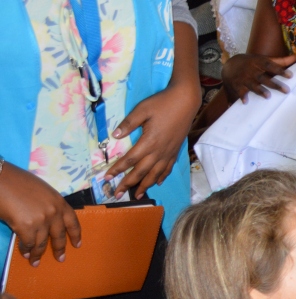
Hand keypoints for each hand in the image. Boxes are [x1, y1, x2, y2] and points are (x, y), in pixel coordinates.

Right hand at [0, 162, 80, 265]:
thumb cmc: (16, 181)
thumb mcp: (41, 190)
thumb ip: (48, 205)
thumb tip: (46, 219)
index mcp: (59, 202)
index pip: (73, 222)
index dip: (76, 235)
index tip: (78, 245)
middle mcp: (54, 212)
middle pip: (59, 236)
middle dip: (59, 249)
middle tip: (61, 259)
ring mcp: (41, 220)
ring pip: (42, 243)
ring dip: (38, 254)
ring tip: (35, 261)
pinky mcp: (27, 226)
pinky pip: (28, 243)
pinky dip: (26, 250)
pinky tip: (25, 253)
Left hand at [106, 80, 201, 198]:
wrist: (185, 102)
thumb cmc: (162, 103)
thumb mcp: (142, 109)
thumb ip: (128, 123)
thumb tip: (115, 136)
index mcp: (148, 142)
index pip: (130, 160)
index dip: (117, 169)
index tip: (107, 178)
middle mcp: (158, 151)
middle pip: (141, 172)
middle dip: (128, 184)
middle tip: (117, 194)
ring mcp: (168, 153)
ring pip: (155, 174)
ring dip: (145, 186)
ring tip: (137, 196)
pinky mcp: (175, 152)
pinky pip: (167, 169)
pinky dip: (161, 177)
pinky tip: (157, 183)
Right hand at [222, 53, 295, 103]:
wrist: (230, 65)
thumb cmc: (252, 63)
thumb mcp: (264, 60)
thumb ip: (280, 61)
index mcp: (260, 63)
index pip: (271, 66)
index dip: (280, 70)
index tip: (290, 75)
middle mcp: (253, 71)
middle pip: (264, 78)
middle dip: (275, 84)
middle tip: (287, 91)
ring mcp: (245, 79)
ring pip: (253, 85)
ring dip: (260, 91)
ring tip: (268, 96)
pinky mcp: (238, 86)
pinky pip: (240, 92)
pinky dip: (242, 97)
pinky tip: (245, 102)